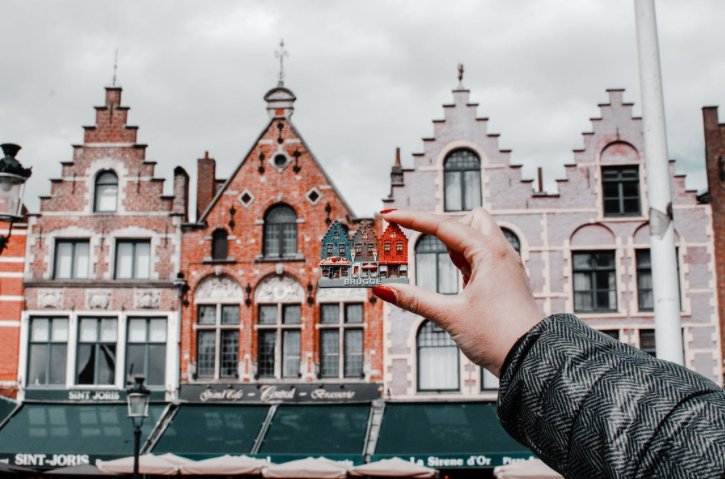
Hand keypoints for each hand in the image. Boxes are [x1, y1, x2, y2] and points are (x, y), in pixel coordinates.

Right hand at [373, 208, 543, 375]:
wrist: (532, 360)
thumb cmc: (502, 338)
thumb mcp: (450, 316)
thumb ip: (415, 300)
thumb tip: (386, 289)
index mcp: (490, 254)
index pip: (444, 225)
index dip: (413, 219)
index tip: (391, 215)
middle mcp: (501, 255)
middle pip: (468, 220)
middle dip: (442, 226)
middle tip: (417, 238)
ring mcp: (505, 267)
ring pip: (476, 238)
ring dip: (454, 244)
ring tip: (439, 264)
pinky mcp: (505, 282)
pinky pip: (482, 258)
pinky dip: (464, 260)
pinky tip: (456, 276)